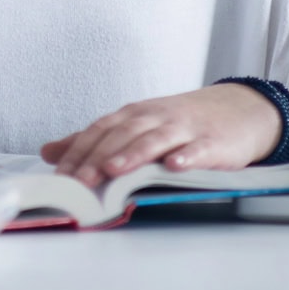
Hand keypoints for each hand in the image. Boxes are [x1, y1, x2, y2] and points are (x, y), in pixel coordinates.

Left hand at [38, 84, 282, 188]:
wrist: (238, 109)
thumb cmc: (181, 122)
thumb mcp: (136, 126)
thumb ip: (94, 141)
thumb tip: (49, 152)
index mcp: (133, 115)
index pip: (99, 131)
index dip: (79, 152)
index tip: (61, 175)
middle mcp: (154, 118)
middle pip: (122, 136)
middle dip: (99, 157)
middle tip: (80, 180)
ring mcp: (184, 129)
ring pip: (154, 140)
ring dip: (133, 154)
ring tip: (114, 170)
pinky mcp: (213, 142)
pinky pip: (197, 149)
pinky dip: (186, 156)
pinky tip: (175, 166)